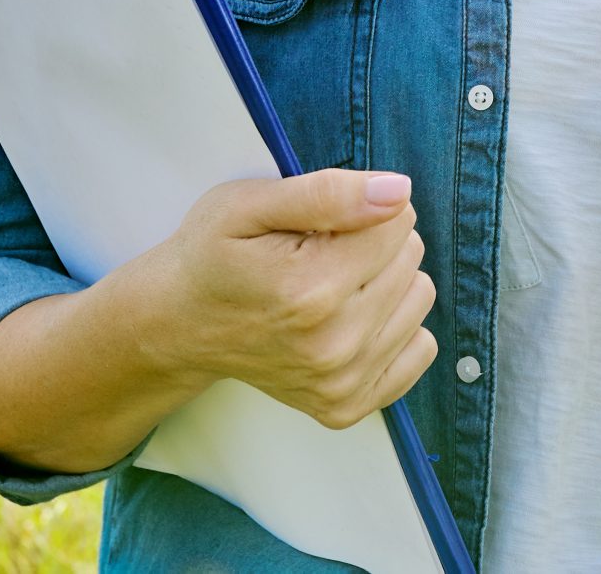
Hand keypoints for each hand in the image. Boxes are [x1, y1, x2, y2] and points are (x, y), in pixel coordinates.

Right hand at [142, 167, 438, 429]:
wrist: (179, 325)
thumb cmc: (213, 256)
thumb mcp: (248, 204)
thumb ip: (326, 192)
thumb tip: (398, 192)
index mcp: (309, 289)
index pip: (398, 220)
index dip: (362, 207)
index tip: (321, 223)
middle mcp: (331, 344)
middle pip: (411, 256)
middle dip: (374, 241)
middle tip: (318, 253)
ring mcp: (340, 383)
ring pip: (420, 297)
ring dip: (386, 281)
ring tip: (331, 284)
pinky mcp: (347, 406)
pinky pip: (422, 348)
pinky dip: (394, 325)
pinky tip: (349, 318)